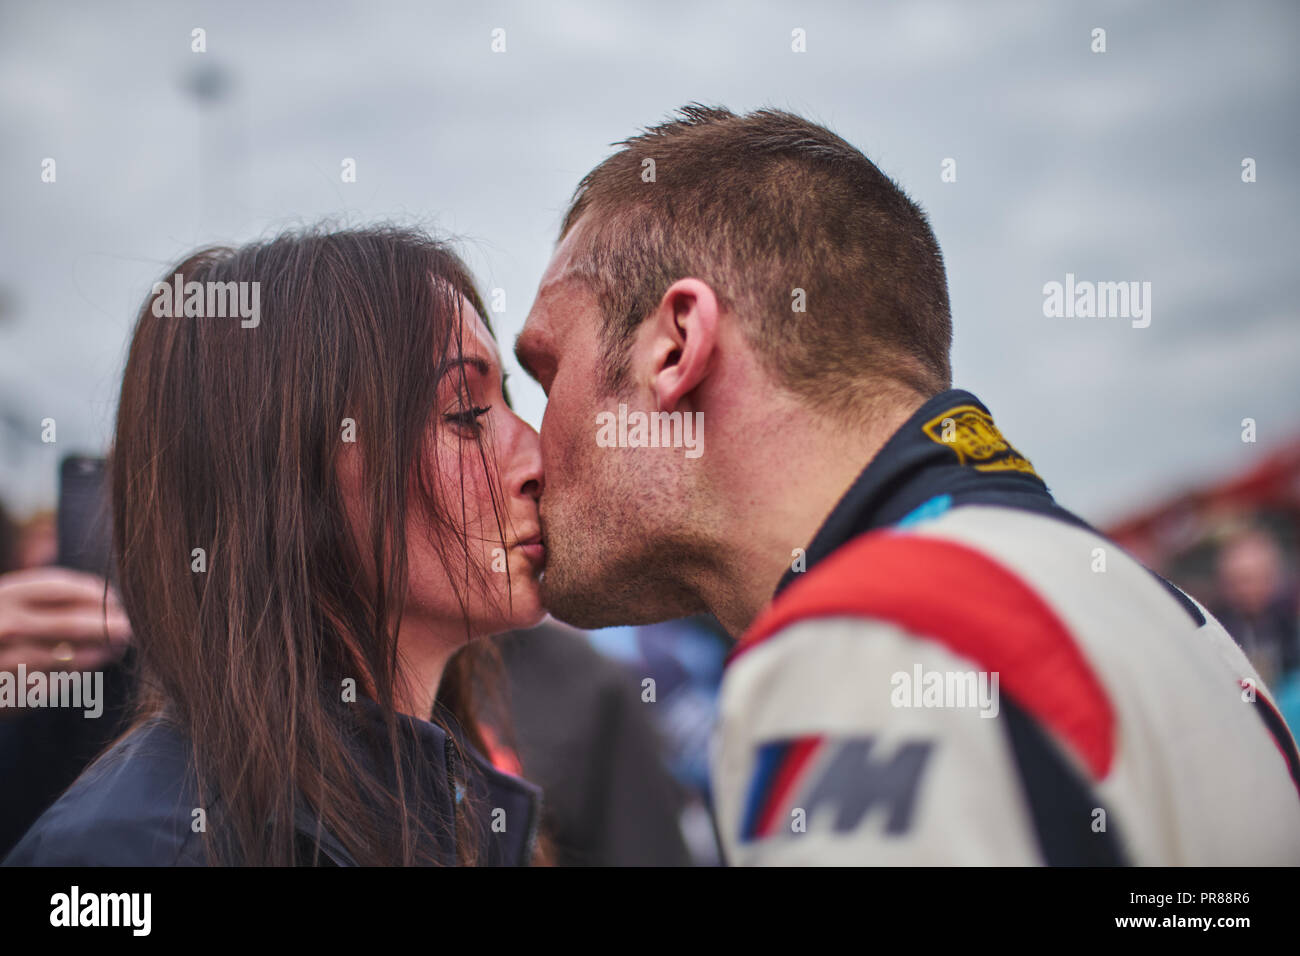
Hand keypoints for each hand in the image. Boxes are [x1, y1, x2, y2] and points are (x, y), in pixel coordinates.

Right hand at [0, 567, 130, 675]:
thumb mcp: (4, 602)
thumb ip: (42, 596)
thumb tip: (104, 596)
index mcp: (4, 596)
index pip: (63, 588)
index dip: (97, 594)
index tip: (116, 599)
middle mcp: (5, 626)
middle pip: (72, 623)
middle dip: (107, 625)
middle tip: (130, 627)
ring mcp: (8, 661)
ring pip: (70, 656)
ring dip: (101, 652)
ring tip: (117, 648)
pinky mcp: (14, 693)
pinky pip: (59, 682)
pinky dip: (79, 673)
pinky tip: (89, 667)